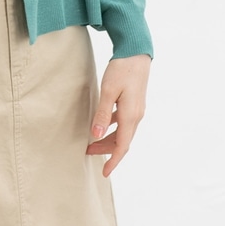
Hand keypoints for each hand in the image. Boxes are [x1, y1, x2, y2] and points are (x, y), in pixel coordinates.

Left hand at [86, 53, 150, 176]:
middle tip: (88, 152)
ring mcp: (136, 109)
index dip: (113, 160)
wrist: (136, 53)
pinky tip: (103, 124)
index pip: (122, 146)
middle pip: (122, 141)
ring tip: (92, 141)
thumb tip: (96, 135)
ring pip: (123, 132)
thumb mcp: (109, 90)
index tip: (104, 172)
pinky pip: (123, 122)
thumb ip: (102, 113)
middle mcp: (136, 116)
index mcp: (131, 116)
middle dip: (106, 150)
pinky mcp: (134, 103)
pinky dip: (113, 128)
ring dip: (109, 139)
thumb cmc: (122, 69)